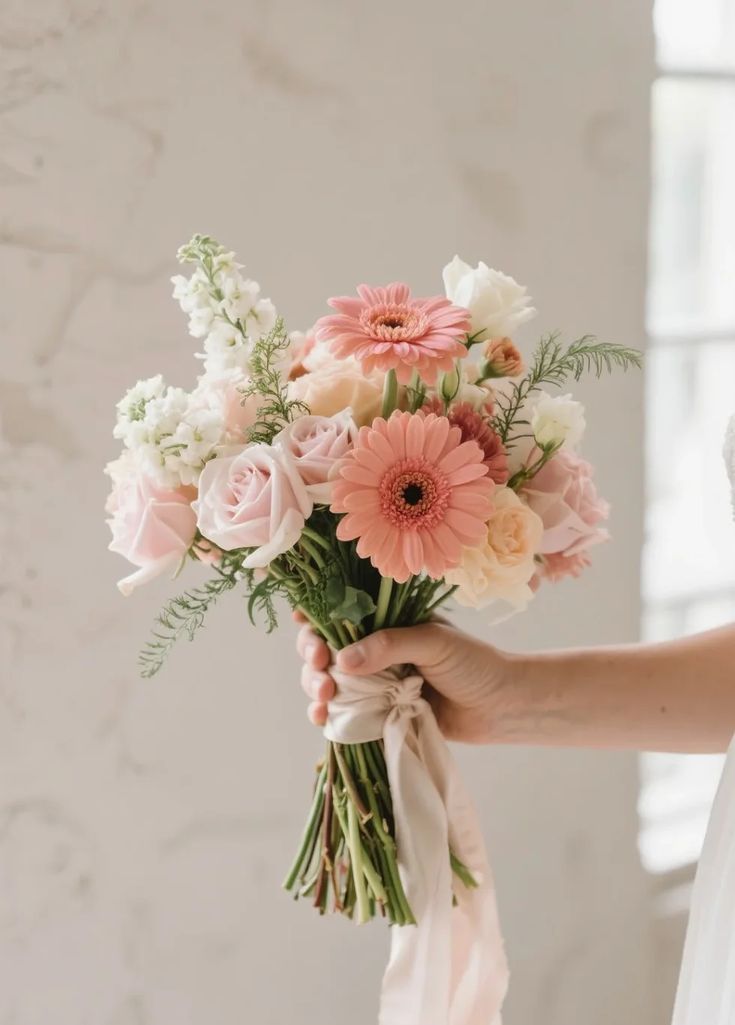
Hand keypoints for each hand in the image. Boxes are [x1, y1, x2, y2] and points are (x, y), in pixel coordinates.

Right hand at [294, 611, 522, 743]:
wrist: (501, 707)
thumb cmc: (474, 663)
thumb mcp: (434, 642)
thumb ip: (390, 645)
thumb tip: (342, 660)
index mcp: (385, 623)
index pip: (338, 615)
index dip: (315, 620)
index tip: (307, 629)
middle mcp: (374, 651)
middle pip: (324, 649)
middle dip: (313, 659)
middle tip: (321, 670)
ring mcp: (373, 684)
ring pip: (327, 682)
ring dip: (315, 688)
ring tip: (323, 699)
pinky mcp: (378, 715)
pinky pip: (343, 714)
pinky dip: (327, 715)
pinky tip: (322, 718)